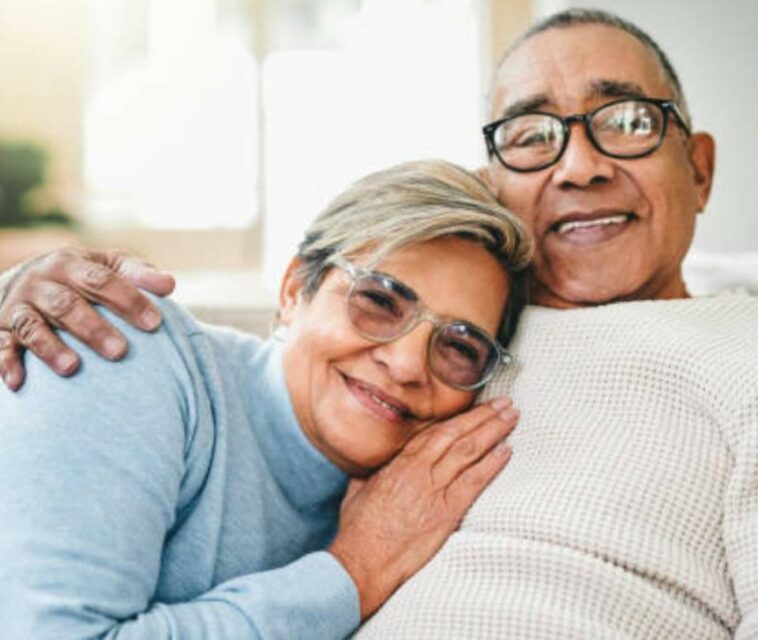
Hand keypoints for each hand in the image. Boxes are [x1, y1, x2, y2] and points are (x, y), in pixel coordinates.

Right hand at [0, 248, 174, 389]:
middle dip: (93, 328)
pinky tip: (18, 383)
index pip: (102, 280)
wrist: (26, 279)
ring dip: (50, 348)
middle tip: (120, 352)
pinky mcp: (0, 330)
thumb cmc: (83, 278)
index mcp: (71, 264)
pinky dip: (6, 363)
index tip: (154, 323)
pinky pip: (1, 346)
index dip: (128, 300)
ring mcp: (19, 306)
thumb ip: (139, 275)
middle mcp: (41, 282)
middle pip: (67, 305)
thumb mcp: (109, 267)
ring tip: (72, 368)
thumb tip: (170, 285)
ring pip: (32, 326)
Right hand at [328, 398, 517, 619]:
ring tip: (511, 416)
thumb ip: (371, 474)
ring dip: (493, 431)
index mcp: (399, 463)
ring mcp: (434, 489)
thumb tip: (373, 467)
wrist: (362, 560)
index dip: (458, 417)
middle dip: (483, 415)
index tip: (476, 407)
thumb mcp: (359, 491)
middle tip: (504, 402)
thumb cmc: (358, 530)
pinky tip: (506, 451)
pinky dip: (491, 464)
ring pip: (468, 450)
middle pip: (456, 433)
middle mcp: (418, 470)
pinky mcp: (446, 512)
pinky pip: (474, 481)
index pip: (435, 431)